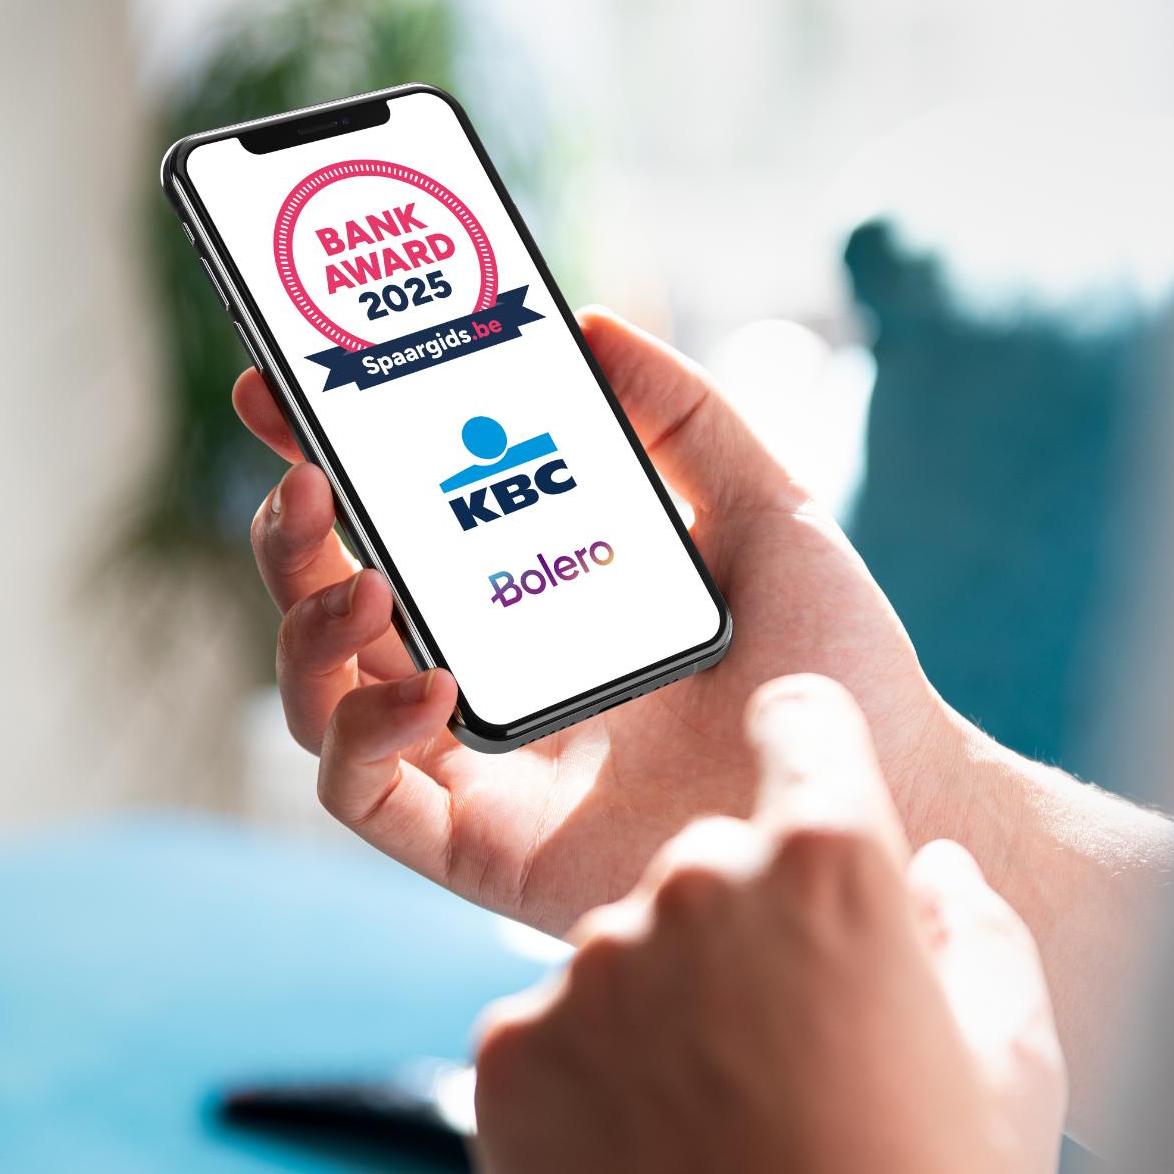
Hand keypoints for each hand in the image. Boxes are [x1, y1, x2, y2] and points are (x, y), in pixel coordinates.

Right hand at [234, 309, 956, 934]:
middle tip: (308, 478)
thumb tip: (593, 326)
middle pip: (333, 605)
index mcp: (534, 599)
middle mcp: (490, 678)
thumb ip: (688, 420)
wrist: (892, 795)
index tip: (281, 387)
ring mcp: (480, 766)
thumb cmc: (836, 665)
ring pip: (321, 698)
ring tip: (371, 585)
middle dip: (291, 535)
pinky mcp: (482, 848)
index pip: (395, 526)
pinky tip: (437, 686)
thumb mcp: (770, 511)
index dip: (325, 458)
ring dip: (310, 629)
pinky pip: (361, 797)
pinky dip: (362, 735)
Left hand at [471, 675, 1066, 1173]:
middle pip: (712, 857)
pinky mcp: (509, 1051)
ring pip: (627, 948)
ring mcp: (589, 967)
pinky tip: (655, 1151)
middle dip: (745, 924)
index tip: (806, 794)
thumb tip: (937, 872)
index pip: (800, 719)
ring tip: (725, 1117)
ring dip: (664, 1005)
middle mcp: (694, 881)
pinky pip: (555, 1026)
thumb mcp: (1012, 1066)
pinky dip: (593, 1075)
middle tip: (788, 1042)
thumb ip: (978, 931)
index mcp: (829, 860)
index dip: (810, 753)